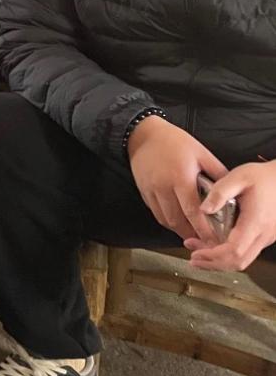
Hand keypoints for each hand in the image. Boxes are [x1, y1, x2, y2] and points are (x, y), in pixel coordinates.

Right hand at [127, 115, 226, 242]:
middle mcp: (163, 187)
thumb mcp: (201, 152)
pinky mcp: (143, 191)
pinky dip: (167, 220)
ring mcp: (151, 190)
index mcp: (180, 178)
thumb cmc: (173, 141)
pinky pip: (155, 212)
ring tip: (191, 233)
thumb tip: (231, 190)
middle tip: (204, 241)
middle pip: (177, 220)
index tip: (213, 240)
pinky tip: (177, 220)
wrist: (143, 134)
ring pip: (165, 219)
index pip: (193, 211)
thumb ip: (217, 172)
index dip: (203, 229)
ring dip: (178, 229)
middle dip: (191, 234)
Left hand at [185, 161, 275, 272]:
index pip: (234, 251)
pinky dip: (229, 255)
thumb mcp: (238, 177)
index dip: (213, 257)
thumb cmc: (264, 177)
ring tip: (198, 253)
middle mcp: (263, 234)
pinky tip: (214, 245)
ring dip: (220, 261)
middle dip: (213, 264)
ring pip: (243, 260)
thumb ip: (219, 192)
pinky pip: (247, 252)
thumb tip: (203, 209)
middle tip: (193, 258)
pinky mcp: (264, 236)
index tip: (196, 254)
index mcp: (255, 222)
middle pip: (239, 262)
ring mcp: (266, 237)